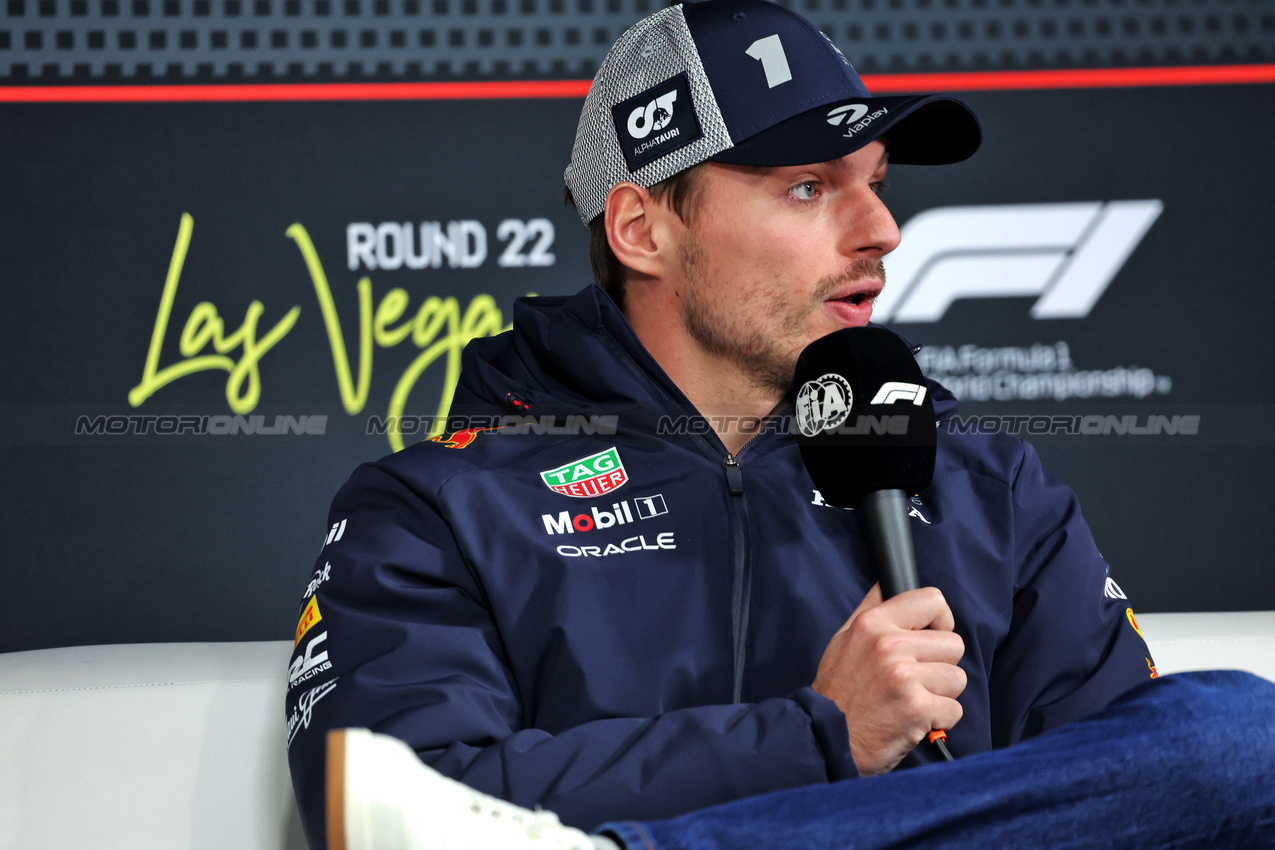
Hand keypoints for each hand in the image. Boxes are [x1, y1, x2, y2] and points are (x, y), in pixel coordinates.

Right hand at [812, 583, 965, 775]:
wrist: (825, 739)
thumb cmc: (837, 691)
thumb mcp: (844, 639)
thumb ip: (870, 608)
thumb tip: (887, 582)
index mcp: (873, 623)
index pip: (933, 600)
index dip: (940, 621)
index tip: (931, 637)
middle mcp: (889, 646)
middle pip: (954, 644)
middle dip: (940, 665)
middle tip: (916, 679)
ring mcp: (904, 677)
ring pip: (957, 678)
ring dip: (940, 694)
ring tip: (912, 700)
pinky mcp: (917, 709)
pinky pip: (954, 709)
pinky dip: (938, 720)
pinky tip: (913, 720)